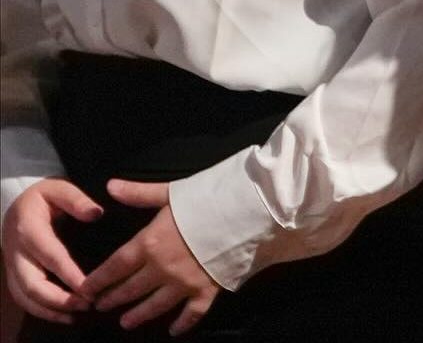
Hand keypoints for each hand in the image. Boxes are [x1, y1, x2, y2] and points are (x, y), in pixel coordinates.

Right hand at [1, 178, 99, 323]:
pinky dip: (41, 311)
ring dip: (48, 310)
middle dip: (56, 299)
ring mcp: (12, 267)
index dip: (67, 274)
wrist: (15, 205)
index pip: (50, 256)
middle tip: (85, 305)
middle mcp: (16, 253)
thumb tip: (97, 213)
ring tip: (75, 316)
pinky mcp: (14, 275)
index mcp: (29, 230)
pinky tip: (62, 316)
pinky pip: (23, 298)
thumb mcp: (58, 188)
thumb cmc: (42, 197)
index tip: (88, 287)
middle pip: (31, 284)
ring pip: (24, 296)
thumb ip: (76, 199)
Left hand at [80, 179, 219, 335]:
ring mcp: (183, 284)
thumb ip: (138, 194)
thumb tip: (110, 186)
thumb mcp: (169, 192)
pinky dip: (182, 324)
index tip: (85, 291)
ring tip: (126, 322)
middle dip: (113, 298)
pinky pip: (191, 313)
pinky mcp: (206, 291)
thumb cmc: (206, 199)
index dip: (97, 281)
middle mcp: (161, 269)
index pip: (114, 268)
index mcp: (149, 244)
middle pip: (130, 289)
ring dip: (138, 315)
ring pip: (154, 306)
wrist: (244, 212)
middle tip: (101, 306)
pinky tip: (174, 330)